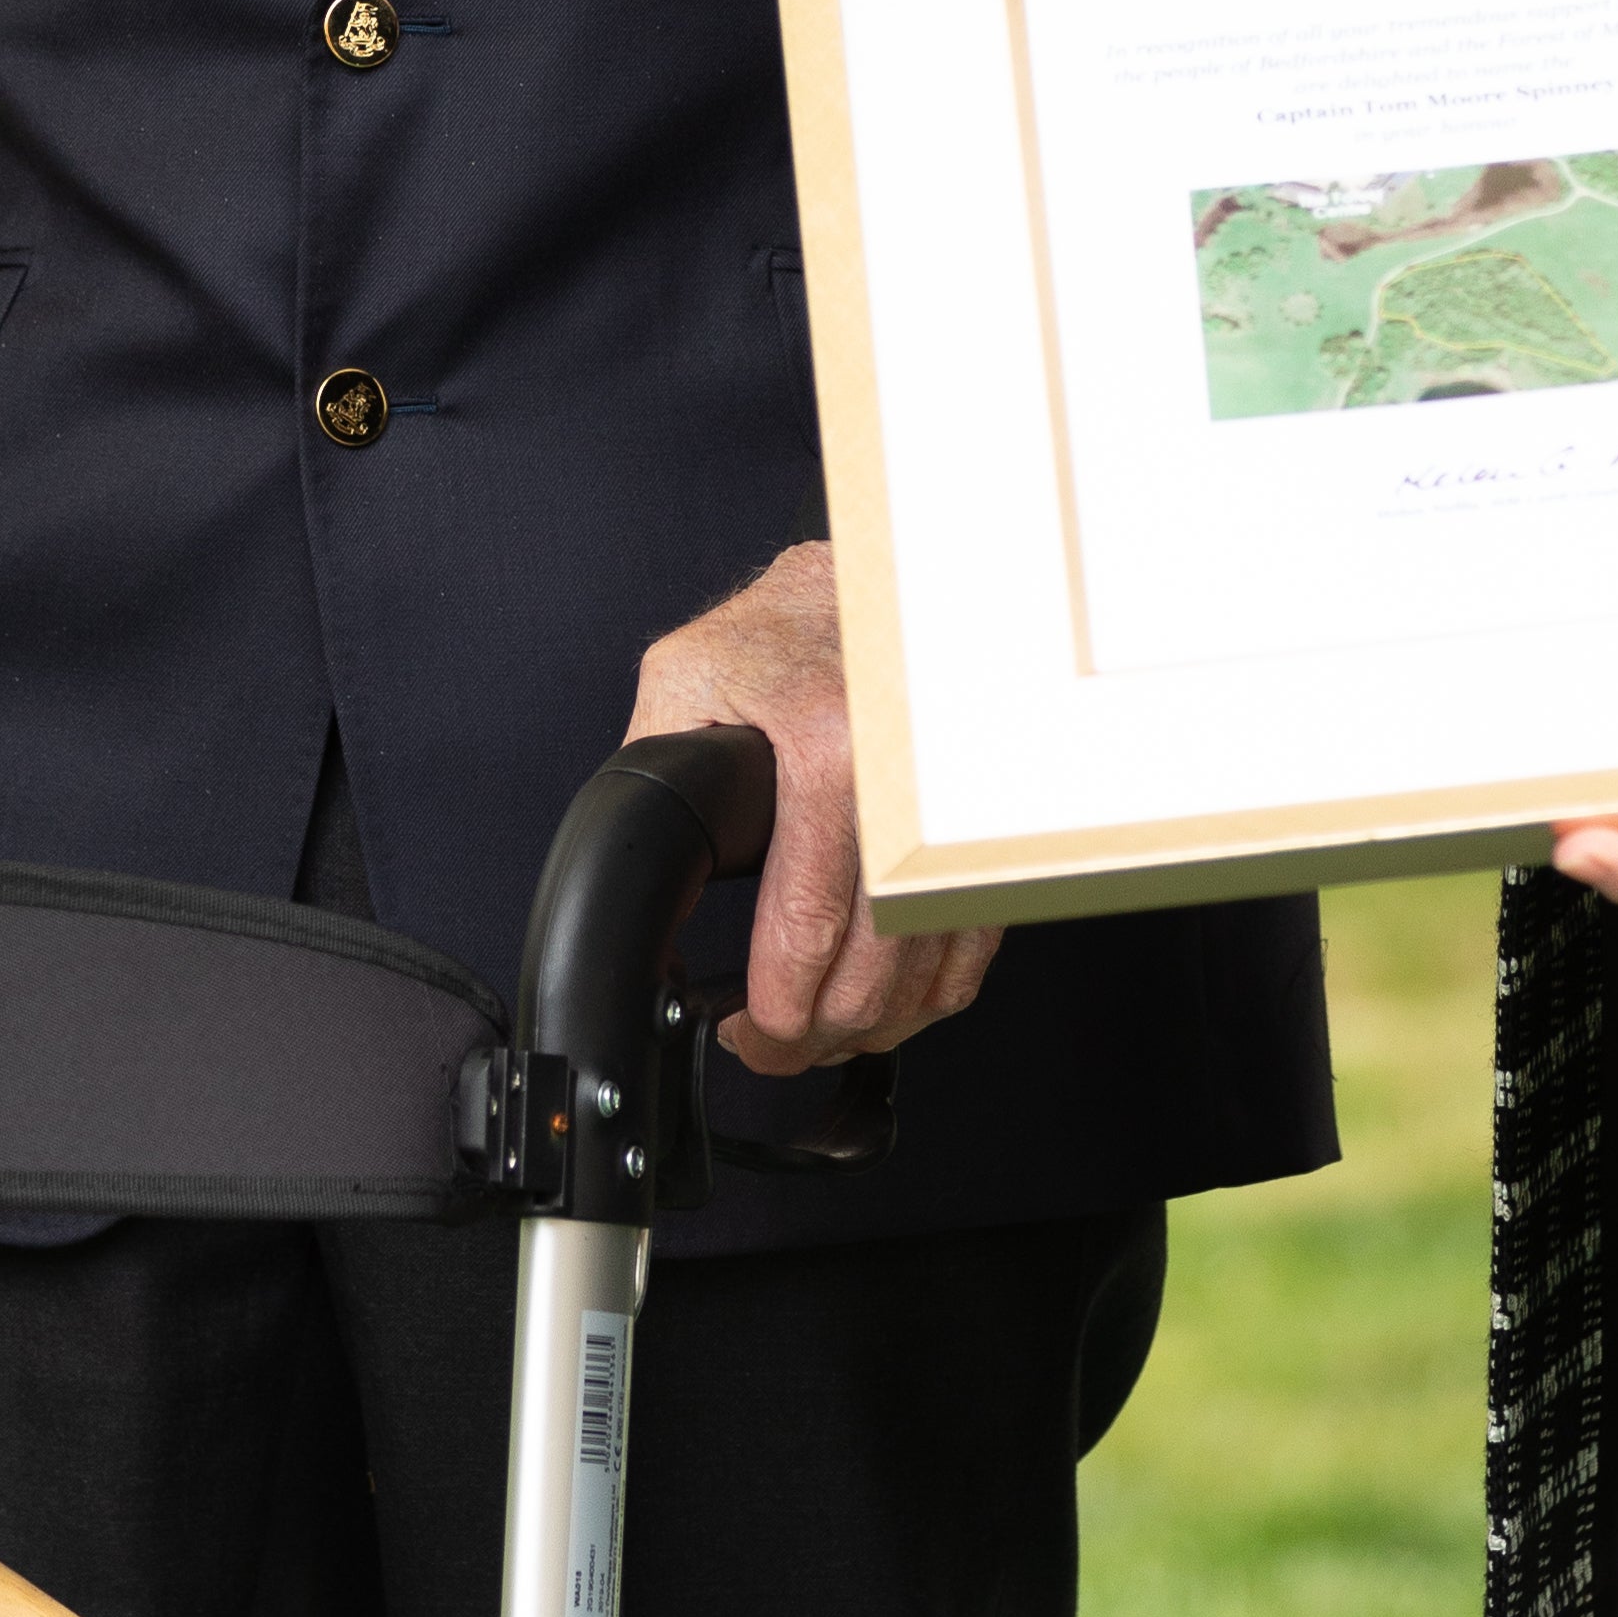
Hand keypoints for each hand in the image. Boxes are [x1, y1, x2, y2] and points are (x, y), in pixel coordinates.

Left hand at [625, 537, 999, 1075]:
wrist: (885, 569)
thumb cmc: (786, 622)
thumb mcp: (686, 677)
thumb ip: (652, 769)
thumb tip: (631, 872)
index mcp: (828, 743)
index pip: (811, 924)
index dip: (779, 1009)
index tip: (750, 1033)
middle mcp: (907, 776)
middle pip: (880, 964)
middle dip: (823, 1033)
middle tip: (779, 1048)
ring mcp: (958, 802)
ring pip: (937, 962)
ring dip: (882, 1022)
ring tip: (826, 1033)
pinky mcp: (985, 818)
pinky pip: (973, 932)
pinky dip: (934, 984)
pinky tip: (890, 995)